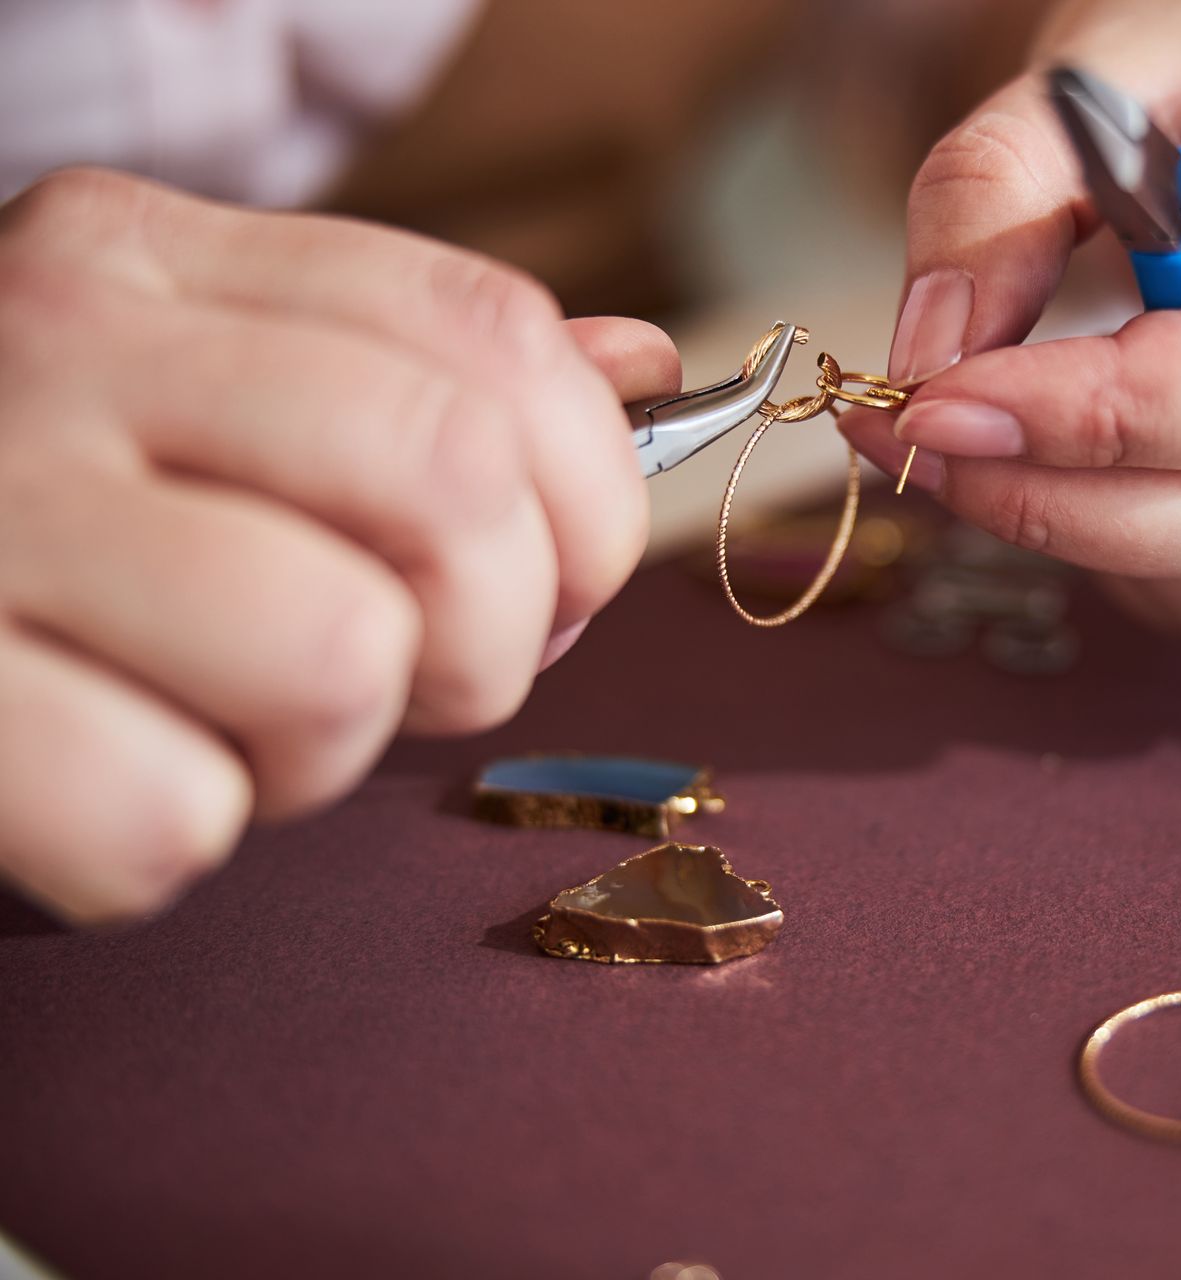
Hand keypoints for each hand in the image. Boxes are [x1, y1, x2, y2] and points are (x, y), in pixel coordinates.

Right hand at [0, 170, 677, 922]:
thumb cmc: (27, 517)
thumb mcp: (198, 393)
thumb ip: (409, 375)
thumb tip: (648, 371)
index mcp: (150, 255)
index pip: (488, 332)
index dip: (592, 487)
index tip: (567, 577)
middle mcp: (56, 347)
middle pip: (449, 479)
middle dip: (489, 630)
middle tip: (408, 673)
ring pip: (334, 657)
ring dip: (319, 749)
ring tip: (218, 722)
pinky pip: (171, 816)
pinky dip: (165, 840)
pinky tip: (97, 779)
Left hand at [841, 0, 1180, 671]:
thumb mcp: (1107, 60)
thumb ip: (999, 185)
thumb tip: (933, 352)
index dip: (1118, 417)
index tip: (945, 402)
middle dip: (1076, 501)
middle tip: (917, 438)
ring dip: (1106, 548)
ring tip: (997, 443)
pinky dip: (1163, 578)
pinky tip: (1098, 483)